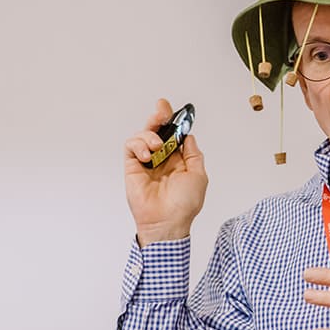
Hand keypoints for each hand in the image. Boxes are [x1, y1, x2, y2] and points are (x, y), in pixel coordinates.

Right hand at [123, 97, 206, 244]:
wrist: (167, 220)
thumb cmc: (184, 204)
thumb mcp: (198, 175)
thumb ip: (193, 154)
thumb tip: (188, 136)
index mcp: (178, 161)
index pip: (174, 136)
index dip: (174, 122)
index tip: (176, 111)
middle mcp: (161, 159)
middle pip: (156, 131)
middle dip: (158, 117)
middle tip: (161, 108)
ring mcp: (146, 163)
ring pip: (142, 136)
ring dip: (150, 134)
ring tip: (157, 146)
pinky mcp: (132, 167)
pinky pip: (131, 146)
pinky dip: (138, 144)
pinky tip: (147, 154)